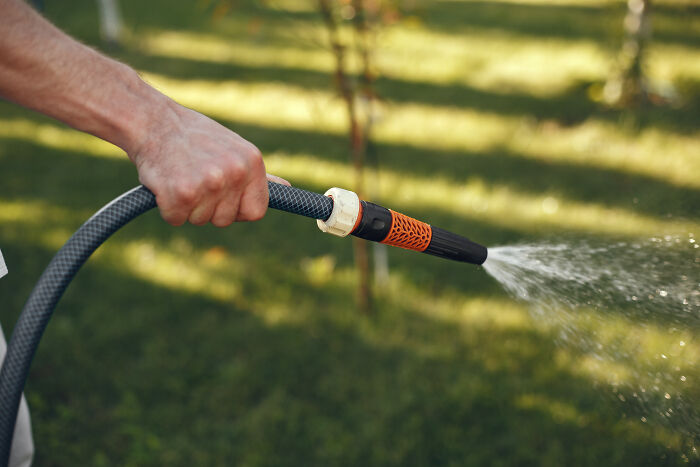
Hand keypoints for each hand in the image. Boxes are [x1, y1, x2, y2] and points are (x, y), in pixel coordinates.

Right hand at [129, 102, 288, 226]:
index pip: (256, 212)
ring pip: (200, 220)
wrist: (153, 121)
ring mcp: (209, 183)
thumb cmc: (194, 137)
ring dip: (186, 207)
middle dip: (207, 208)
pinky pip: (176, 219)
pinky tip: (165, 183)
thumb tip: (286, 189)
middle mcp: (235, 173)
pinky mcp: (182, 193)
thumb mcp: (234, 149)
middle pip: (225, 220)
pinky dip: (166, 208)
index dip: (236, 210)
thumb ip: (258, 175)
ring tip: (180, 176)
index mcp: (252, 163)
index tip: (221, 198)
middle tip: (194, 178)